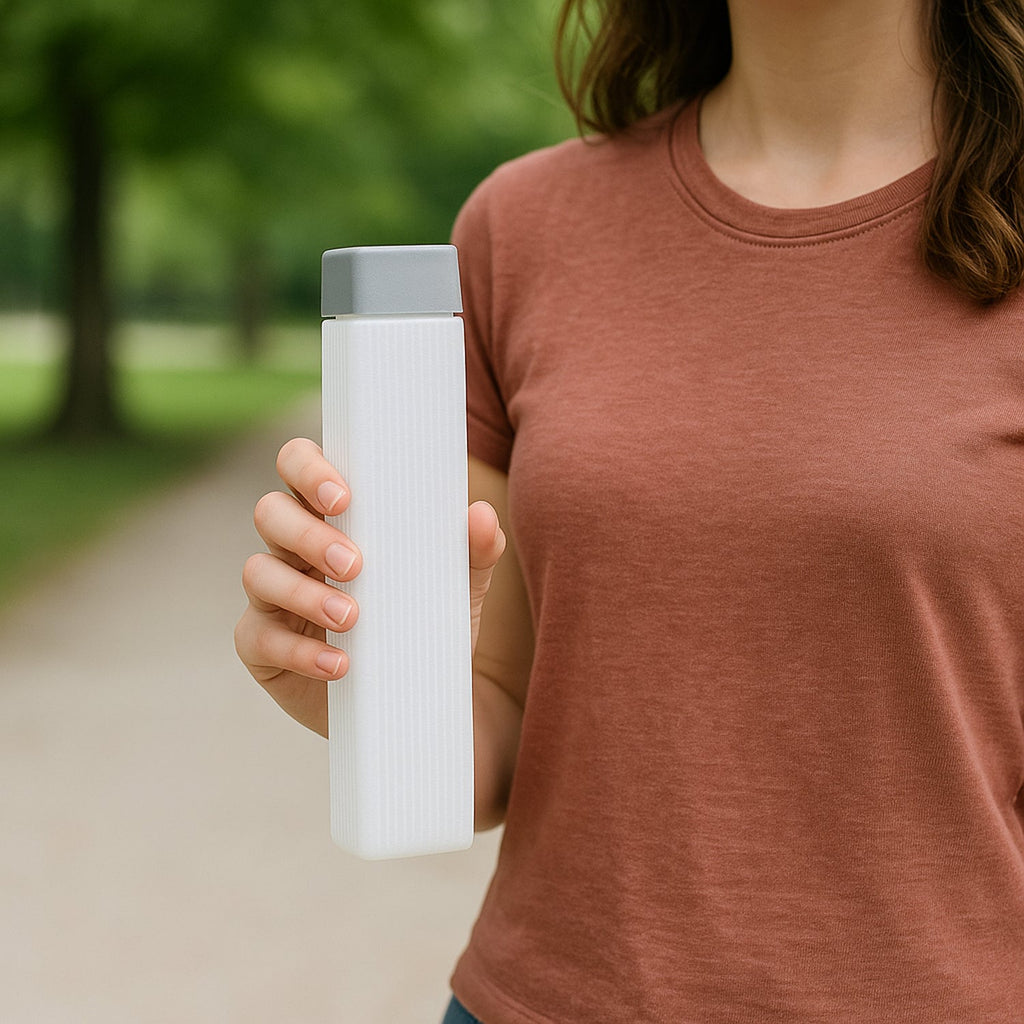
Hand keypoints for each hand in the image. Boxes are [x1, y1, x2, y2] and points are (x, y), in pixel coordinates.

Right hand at [234, 438, 505, 736]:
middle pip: (270, 513)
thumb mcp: (458, 588)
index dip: (307, 468)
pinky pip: (260, 639)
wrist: (418, 700)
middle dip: (308, 534)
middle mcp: (293, 547)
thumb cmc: (425, 621)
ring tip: (352, 618)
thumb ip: (474, 551)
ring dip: (303, 593)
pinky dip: (300, 652)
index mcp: (331, 515)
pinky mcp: (262, 645)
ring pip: (258, 572)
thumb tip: (482, 514)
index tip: (343, 498)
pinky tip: (339, 665)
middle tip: (355, 564)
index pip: (298, 465)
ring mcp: (272, 595)